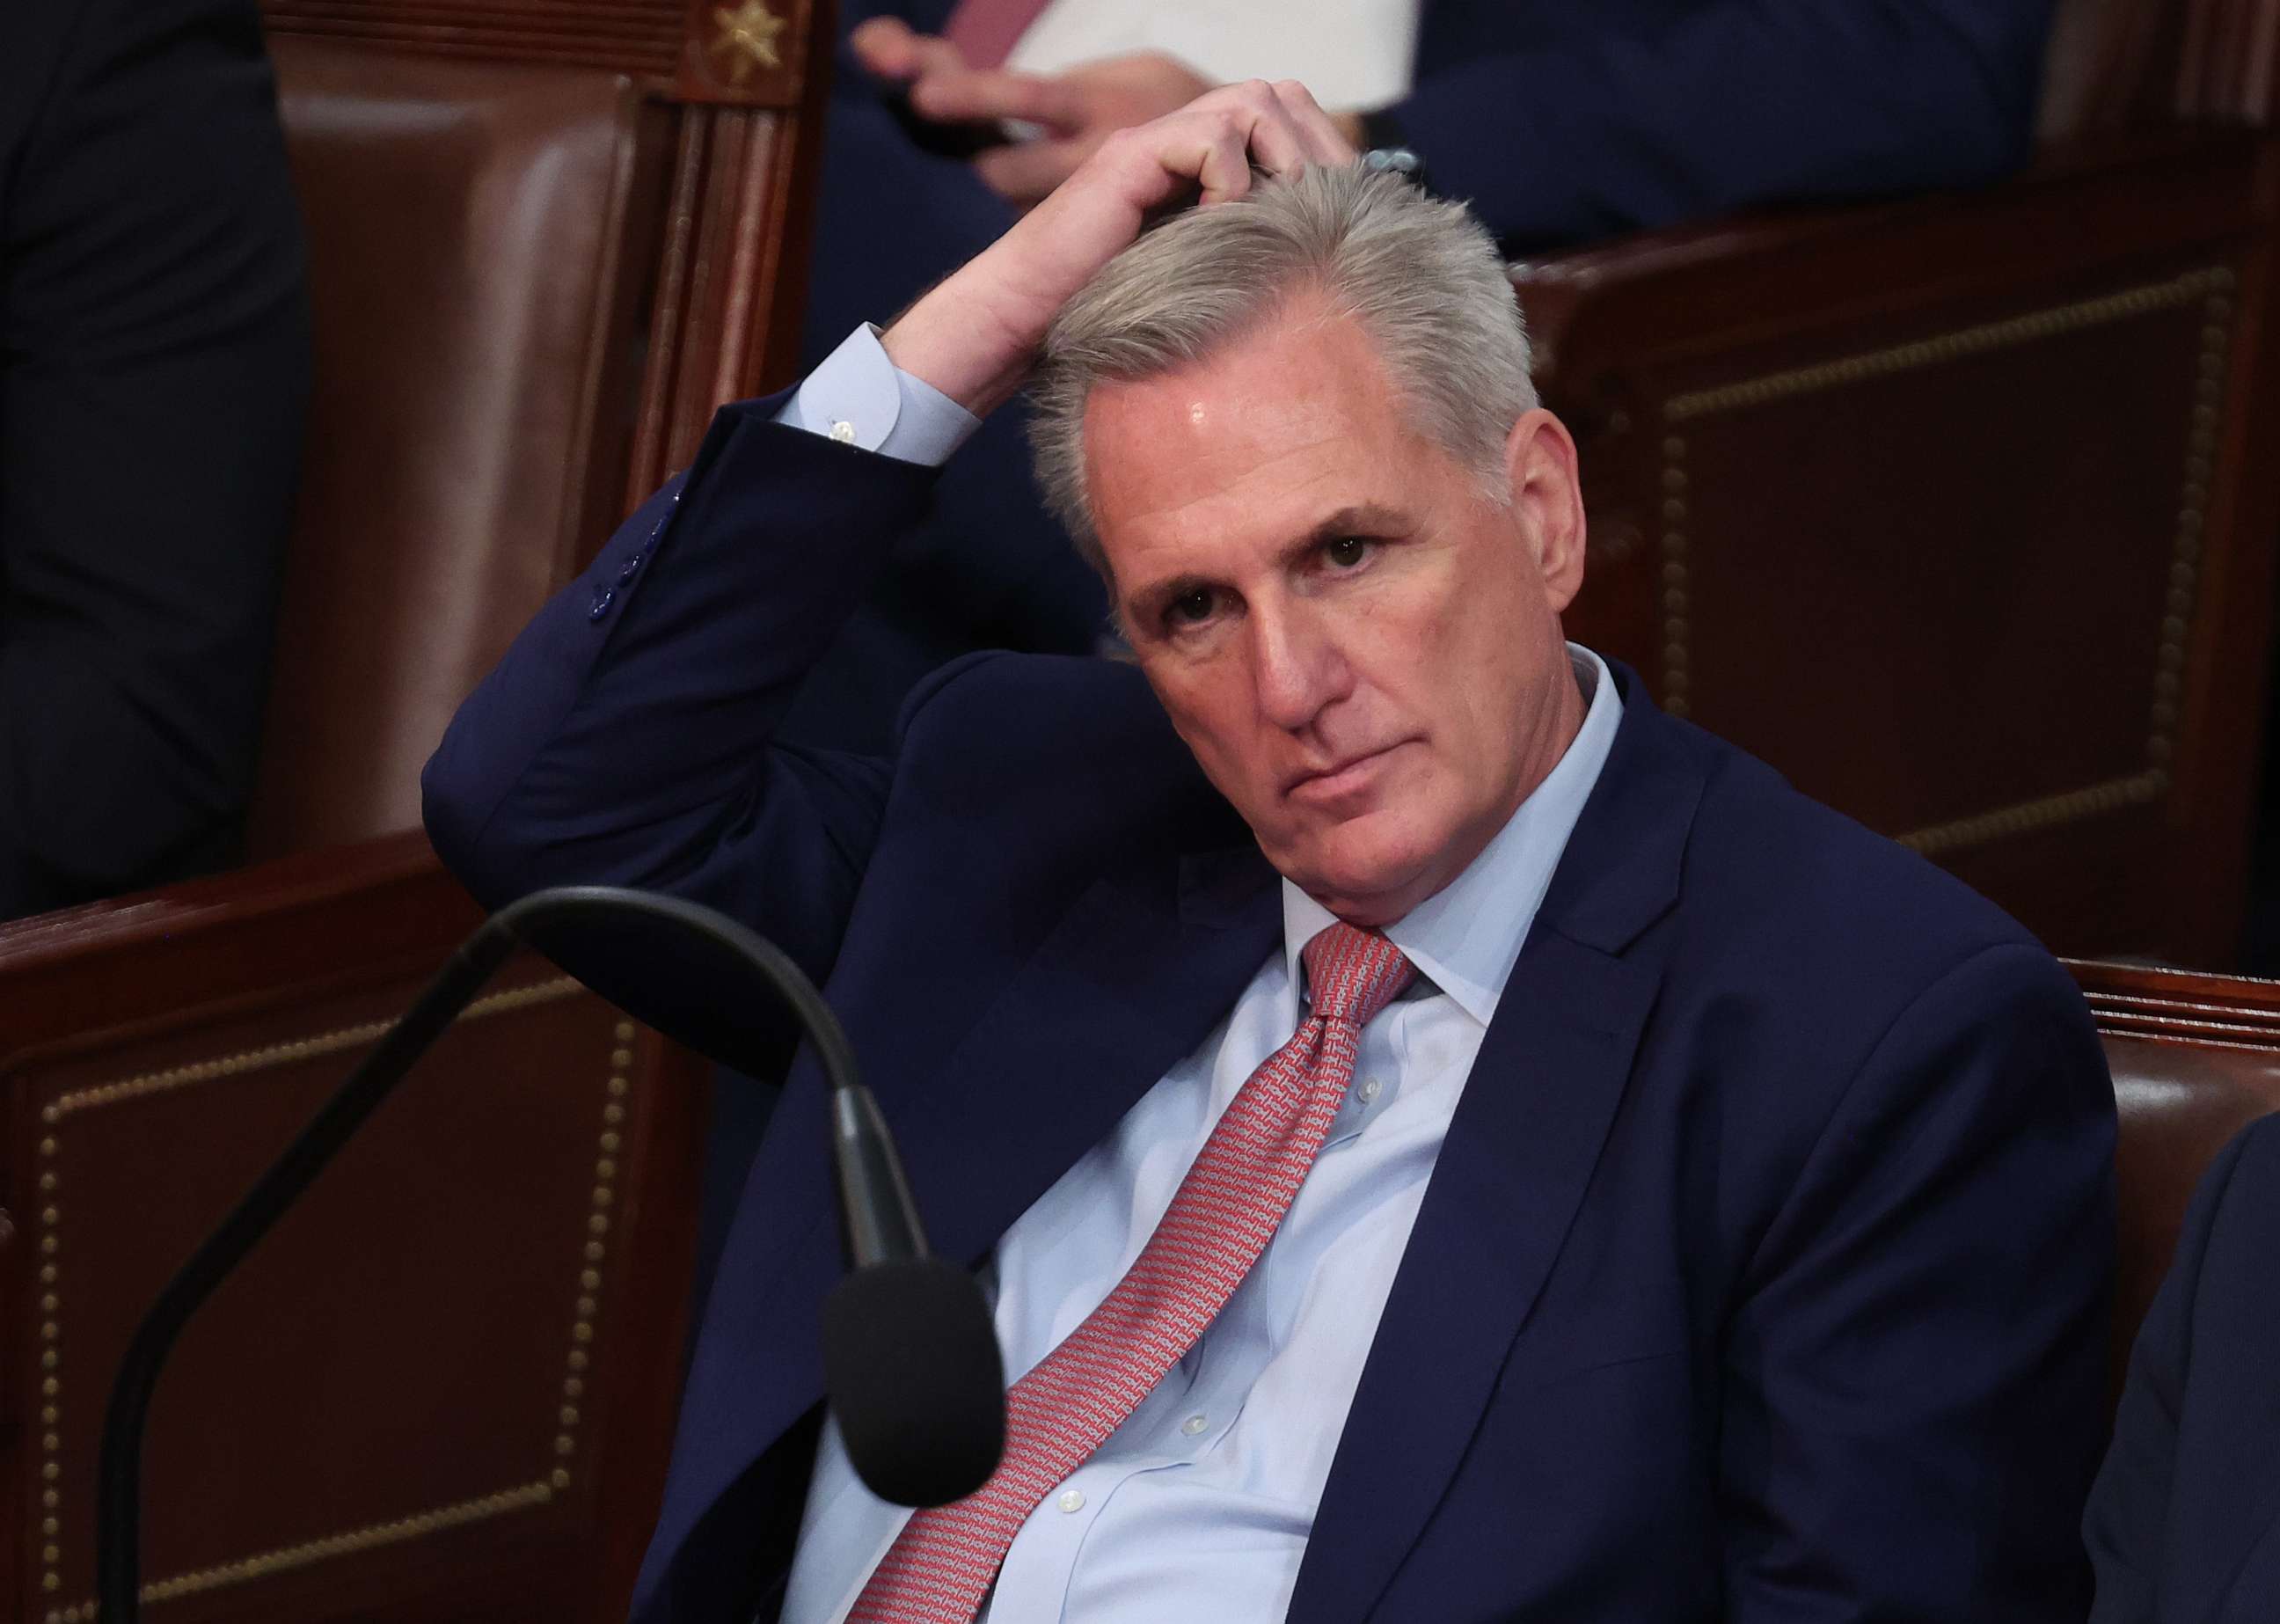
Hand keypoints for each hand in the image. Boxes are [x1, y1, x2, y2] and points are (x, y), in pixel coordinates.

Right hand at [880, 81, 1356, 418]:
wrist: (1021, 321)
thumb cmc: (1101, 320)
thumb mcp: (1196, 286)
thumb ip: (1242, 260)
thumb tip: (1322, 272)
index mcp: (1200, 167)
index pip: (1286, 121)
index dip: (1324, 156)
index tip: (1347, 214)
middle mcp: (1178, 143)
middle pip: (1277, 96)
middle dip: (1313, 150)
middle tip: (1320, 214)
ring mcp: (1152, 145)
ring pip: (1249, 103)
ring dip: (1277, 160)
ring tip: (1274, 219)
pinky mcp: (1129, 159)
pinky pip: (1210, 139)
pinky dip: (1230, 182)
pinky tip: (1218, 231)